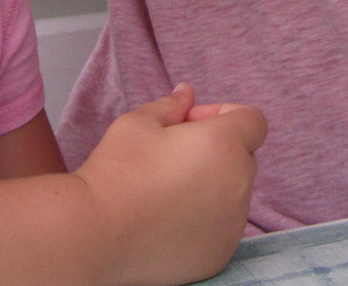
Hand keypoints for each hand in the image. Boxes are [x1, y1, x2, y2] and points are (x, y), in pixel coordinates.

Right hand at [75, 83, 267, 285]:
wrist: (94, 236)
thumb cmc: (116, 172)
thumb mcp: (139, 123)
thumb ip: (172, 105)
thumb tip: (187, 93)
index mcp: (224, 145)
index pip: (253, 121)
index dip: (223, 115)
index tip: (189, 124)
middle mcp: (238, 185)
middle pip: (243, 157)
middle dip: (217, 149)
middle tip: (172, 155)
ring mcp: (232, 225)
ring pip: (234, 194)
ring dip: (212, 185)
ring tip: (166, 190)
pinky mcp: (220, 253)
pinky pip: (223, 226)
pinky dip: (205, 219)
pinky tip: (168, 218)